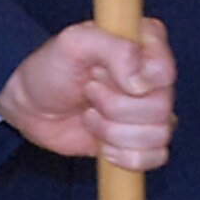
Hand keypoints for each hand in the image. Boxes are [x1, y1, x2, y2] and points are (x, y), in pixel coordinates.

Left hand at [0, 18, 175, 168]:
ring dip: (115, 132)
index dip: (140, 80)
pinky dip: (126, 156)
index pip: (166, 68)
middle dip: (116, 108)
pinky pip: (155, 156)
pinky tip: (104, 144)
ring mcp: (147, 109)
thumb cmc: (52, 67)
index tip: (105, 75)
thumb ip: (113, 48)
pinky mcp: (139, 139)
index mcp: (144, 42)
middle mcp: (151, 76)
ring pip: (159, 133)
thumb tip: (140, 80)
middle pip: (160, 105)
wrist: (33, 106)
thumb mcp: (75, 42)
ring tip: (91, 115)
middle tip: (90, 92)